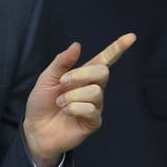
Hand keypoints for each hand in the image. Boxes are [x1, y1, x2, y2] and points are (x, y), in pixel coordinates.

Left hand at [22, 33, 135, 166]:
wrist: (35, 130)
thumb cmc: (42, 103)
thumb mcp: (47, 78)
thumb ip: (62, 62)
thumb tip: (78, 45)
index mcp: (84, 76)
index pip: (105, 60)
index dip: (118, 48)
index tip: (131, 36)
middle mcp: (94, 89)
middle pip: (103, 72)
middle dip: (82, 74)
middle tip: (63, 82)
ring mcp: (96, 105)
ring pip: (96, 91)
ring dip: (73, 95)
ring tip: (60, 102)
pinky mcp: (94, 122)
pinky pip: (92, 109)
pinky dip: (75, 108)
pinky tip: (67, 112)